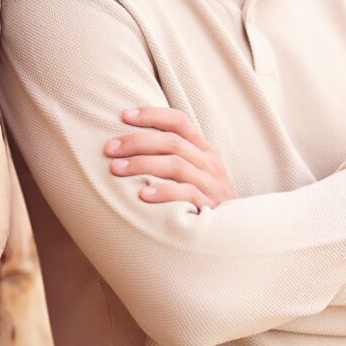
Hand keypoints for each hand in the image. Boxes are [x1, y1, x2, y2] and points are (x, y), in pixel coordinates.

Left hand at [104, 106, 238, 209]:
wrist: (236, 231)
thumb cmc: (205, 199)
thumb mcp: (197, 172)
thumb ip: (174, 157)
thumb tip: (130, 144)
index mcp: (204, 149)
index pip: (179, 121)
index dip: (152, 114)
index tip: (123, 115)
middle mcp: (209, 162)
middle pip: (172, 142)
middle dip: (137, 142)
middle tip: (109, 148)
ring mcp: (211, 184)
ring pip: (176, 165)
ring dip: (142, 164)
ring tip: (116, 169)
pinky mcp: (210, 206)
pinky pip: (186, 194)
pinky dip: (163, 192)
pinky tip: (142, 194)